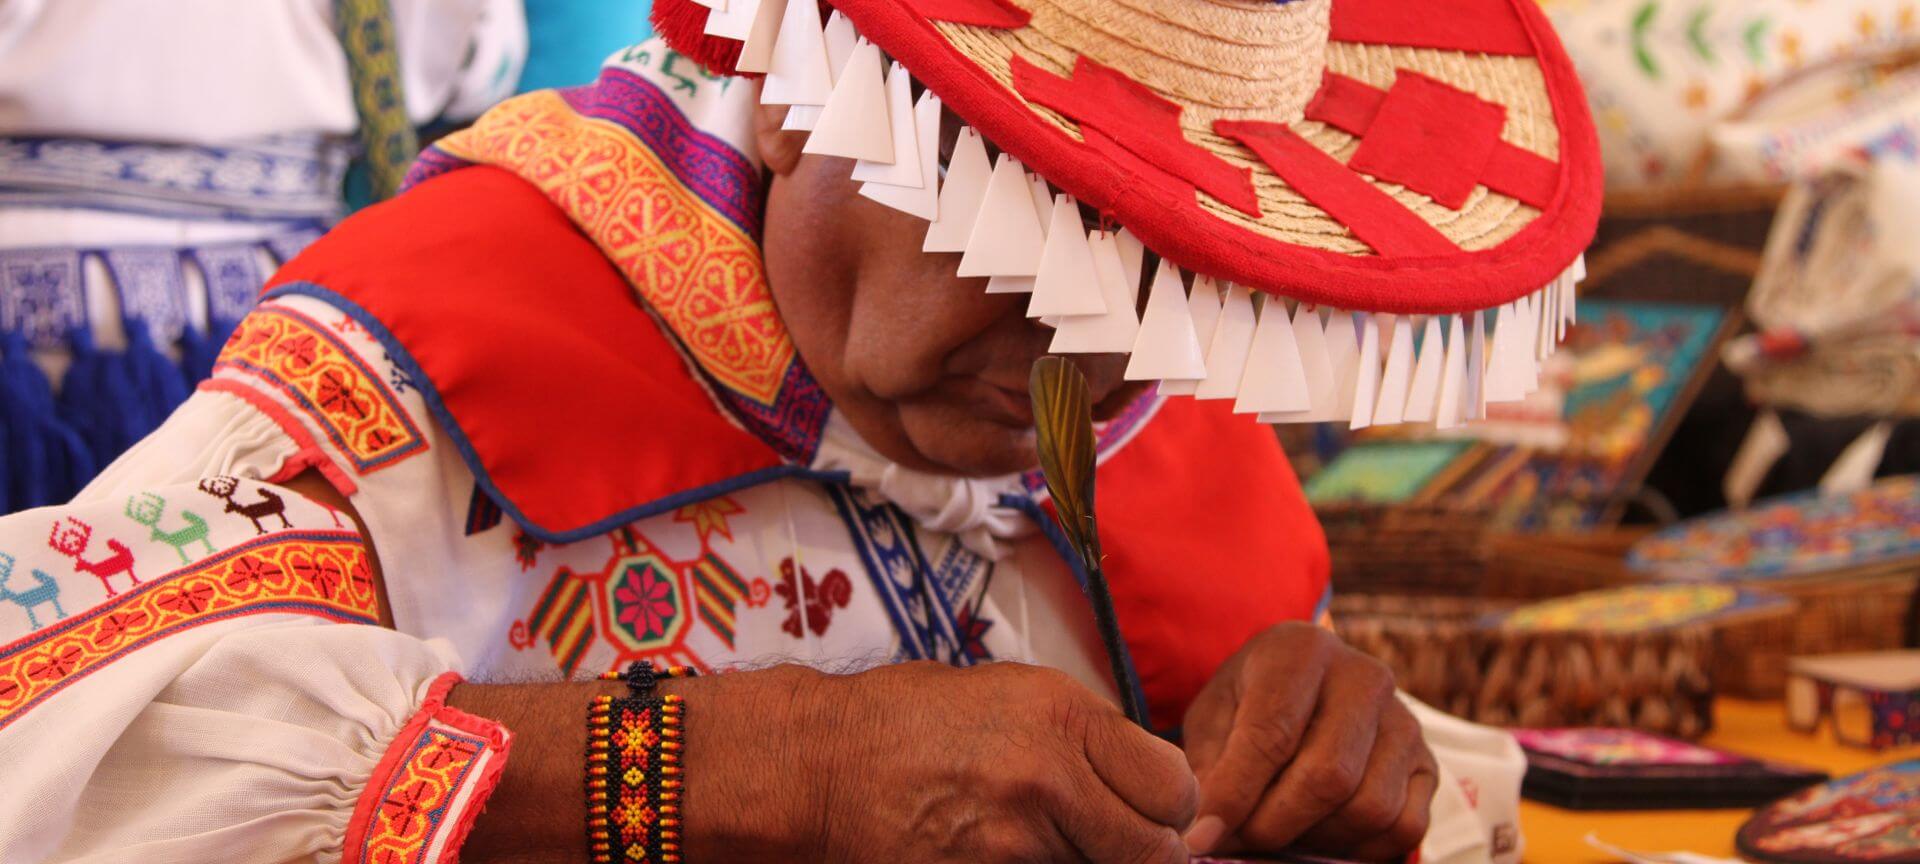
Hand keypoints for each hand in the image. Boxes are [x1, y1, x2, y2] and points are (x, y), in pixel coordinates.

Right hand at [777, 661, 1197, 862]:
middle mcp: (1046, 777)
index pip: (1175, 788)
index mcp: (1063, 717)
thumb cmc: (913, 721)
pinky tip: (1014, 858)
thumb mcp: (1014, 694)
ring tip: (1040, 840)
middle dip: (1141, 853)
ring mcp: (1013, 842)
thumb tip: (1153, 785)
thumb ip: (1088, 738)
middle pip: (1153, 852)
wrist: (823, 765)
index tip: (1150, 811)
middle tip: (1112, 842)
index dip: (1169, 808)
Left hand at [1180, 623, 1436, 860]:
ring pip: (1369, 807)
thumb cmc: (1249, 704)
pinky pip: (1405, 826)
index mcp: (1302, 649)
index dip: (1235, 795)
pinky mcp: (1428, 762)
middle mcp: (1364, 676)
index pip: (1272, 734)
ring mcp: (1404, 719)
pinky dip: (1360, 846)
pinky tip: (1322, 832)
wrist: (1307, 692)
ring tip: (1279, 826)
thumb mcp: (1215, 718)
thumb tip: (1205, 829)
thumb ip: (1209, 768)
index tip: (1202, 835)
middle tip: (1240, 838)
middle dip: (1274, 823)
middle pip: (1328, 776)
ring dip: (1316, 837)